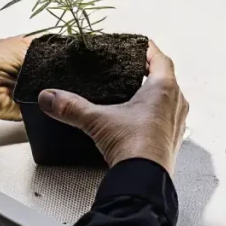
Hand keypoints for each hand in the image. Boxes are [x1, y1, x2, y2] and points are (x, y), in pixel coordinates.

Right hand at [37, 41, 188, 173]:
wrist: (144, 180)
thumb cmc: (133, 146)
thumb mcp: (97, 120)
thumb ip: (71, 106)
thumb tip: (49, 96)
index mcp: (163, 89)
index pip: (159, 58)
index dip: (147, 49)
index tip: (138, 44)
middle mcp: (175, 103)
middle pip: (166, 77)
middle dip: (150, 71)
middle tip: (133, 67)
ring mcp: (176, 123)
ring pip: (169, 98)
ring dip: (155, 93)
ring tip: (136, 92)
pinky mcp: (172, 141)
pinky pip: (166, 118)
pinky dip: (155, 114)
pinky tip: (139, 119)